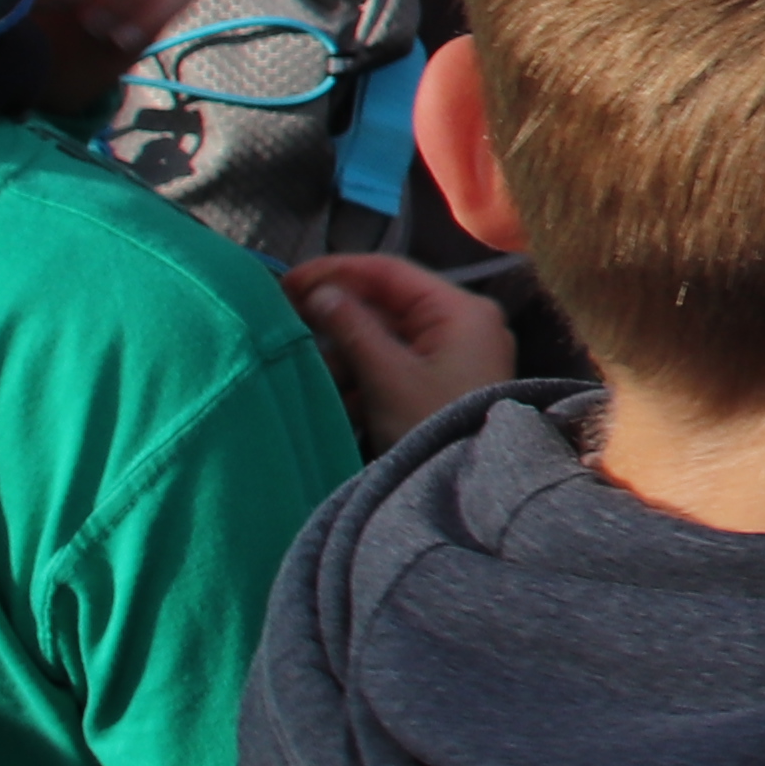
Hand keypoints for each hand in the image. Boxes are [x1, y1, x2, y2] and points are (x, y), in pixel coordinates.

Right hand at [287, 251, 521, 453]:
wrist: (475, 493)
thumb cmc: (433, 426)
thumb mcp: (387, 376)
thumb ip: (352, 328)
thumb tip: (320, 293)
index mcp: (460, 310)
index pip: (390, 272)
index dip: (336, 272)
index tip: (290, 282)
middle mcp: (463, 325)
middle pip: (388, 306)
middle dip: (338, 319)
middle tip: (289, 323)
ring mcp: (456, 356)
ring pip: (388, 339)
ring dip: (346, 354)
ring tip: (310, 369)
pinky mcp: (443, 386)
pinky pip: (397, 367)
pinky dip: (365, 376)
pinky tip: (333, 393)